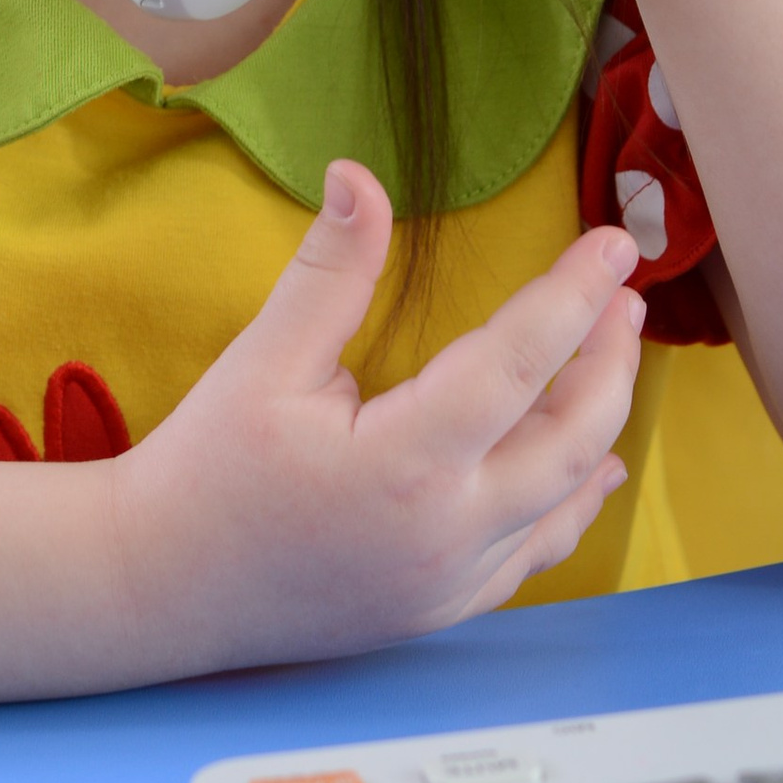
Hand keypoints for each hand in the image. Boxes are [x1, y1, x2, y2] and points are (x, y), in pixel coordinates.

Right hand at [112, 162, 639, 675]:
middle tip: (623, 295)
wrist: (160, 587)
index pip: (517, 363)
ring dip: (600, 422)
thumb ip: (329, 271)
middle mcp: (445, 531)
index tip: (612, 245)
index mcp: (403, 462)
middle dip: (609, 359)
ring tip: (613, 354)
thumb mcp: (262, 359)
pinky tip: (595, 469)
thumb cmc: (206, 469)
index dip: (572, 296)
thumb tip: (359, 175)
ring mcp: (451, 580)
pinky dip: (574, 501)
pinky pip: (535, 552)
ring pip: (566, 497)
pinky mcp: (443, 607)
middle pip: (571, 437)